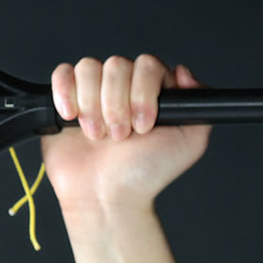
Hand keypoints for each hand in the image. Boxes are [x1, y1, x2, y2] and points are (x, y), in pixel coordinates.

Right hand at [40, 55, 212, 215]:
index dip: (143, 93)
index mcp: (153, 90)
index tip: (144, 126)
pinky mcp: (65, 99)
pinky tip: (72, 118)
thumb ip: (200, 103)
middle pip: (117, 65)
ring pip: (89, 67)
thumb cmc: (146, 173)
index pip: (147, 65)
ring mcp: (95, 91)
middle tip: (120, 137)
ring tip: (98, 136)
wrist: (107, 198)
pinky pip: (62, 74)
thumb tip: (184, 71)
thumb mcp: (189, 142)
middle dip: (117, 105)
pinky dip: (65, 92)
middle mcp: (124, 87)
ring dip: (93, 105)